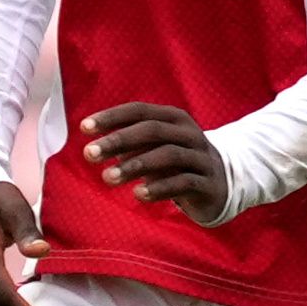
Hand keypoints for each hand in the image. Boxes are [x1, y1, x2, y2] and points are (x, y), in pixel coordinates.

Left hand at [79, 102, 229, 226]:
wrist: (222, 184)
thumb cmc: (177, 163)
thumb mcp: (155, 149)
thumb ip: (129, 146)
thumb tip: (94, 148)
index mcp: (173, 118)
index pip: (139, 111)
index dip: (112, 117)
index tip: (84, 128)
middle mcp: (188, 133)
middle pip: (152, 130)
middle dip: (118, 141)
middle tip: (89, 154)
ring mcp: (201, 157)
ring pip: (168, 155)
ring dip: (135, 165)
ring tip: (107, 178)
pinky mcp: (208, 183)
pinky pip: (183, 182)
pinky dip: (159, 188)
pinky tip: (138, 195)